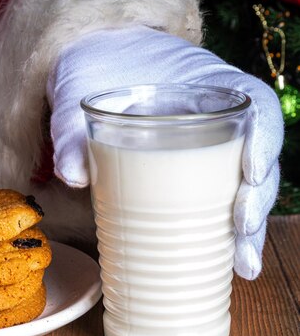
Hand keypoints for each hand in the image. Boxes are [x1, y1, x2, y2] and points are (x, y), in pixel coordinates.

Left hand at [47, 26, 282, 279]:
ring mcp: (203, 146)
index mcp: (202, 83)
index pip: (255, 103)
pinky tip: (225, 263)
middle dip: (257, 200)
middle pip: (256, 155)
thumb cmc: (92, 70)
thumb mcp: (78, 88)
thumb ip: (71, 129)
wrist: (88, 70)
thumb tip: (73, 176)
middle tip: (242, 234)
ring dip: (247, 228)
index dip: (265, 138)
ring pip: (241, 185)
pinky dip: (222, 232)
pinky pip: (214, 199)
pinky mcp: (187, 174)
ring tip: (243, 265)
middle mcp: (213, 115)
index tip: (252, 173)